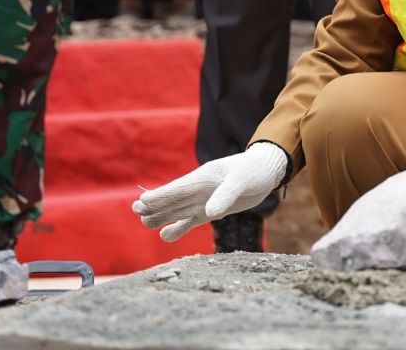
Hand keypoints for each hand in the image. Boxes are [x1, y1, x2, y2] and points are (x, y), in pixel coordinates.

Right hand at [132, 142, 287, 241]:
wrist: (266, 172)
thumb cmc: (254, 170)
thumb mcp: (242, 180)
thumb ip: (226, 195)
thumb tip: (210, 213)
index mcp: (202, 178)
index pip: (176, 189)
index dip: (159, 196)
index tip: (141, 202)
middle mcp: (199, 191)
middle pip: (170, 201)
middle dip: (154, 206)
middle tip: (138, 213)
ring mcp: (203, 201)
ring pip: (176, 211)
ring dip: (162, 216)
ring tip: (145, 222)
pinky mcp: (211, 212)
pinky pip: (190, 221)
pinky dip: (178, 228)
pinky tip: (166, 235)